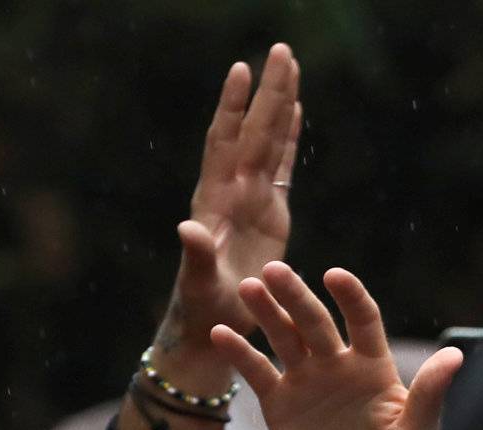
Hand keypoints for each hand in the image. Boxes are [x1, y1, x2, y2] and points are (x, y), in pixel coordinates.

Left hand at [166, 45, 302, 367]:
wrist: (211, 325)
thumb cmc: (203, 310)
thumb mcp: (199, 285)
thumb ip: (196, 256)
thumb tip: (188, 228)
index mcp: (217, 202)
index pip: (226, 143)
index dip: (233, 109)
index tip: (242, 70)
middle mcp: (234, 192)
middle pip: (253, 131)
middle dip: (266, 92)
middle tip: (282, 50)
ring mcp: (251, 200)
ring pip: (267, 141)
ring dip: (278, 105)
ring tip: (290, 66)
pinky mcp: (269, 216)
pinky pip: (279, 168)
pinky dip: (287, 139)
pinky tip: (295, 114)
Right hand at [213, 264, 463, 429]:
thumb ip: (430, 394)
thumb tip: (456, 354)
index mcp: (373, 365)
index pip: (362, 319)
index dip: (350, 296)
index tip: (334, 276)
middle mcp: (337, 363)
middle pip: (314, 320)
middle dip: (296, 296)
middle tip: (275, 271)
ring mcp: (306, 379)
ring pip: (283, 336)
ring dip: (265, 312)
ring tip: (249, 289)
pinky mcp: (279, 400)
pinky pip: (257, 371)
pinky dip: (239, 353)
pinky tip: (221, 334)